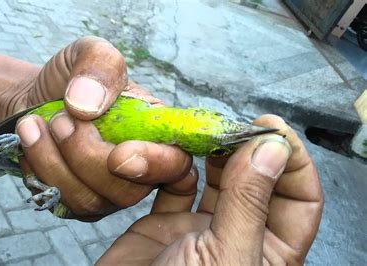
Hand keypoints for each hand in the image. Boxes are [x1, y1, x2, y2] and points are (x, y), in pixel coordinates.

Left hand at [0, 36, 191, 219]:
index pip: (176, 165)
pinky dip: (38, 168)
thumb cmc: (72, 79)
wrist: (33, 98)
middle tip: (60, 119)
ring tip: (34, 123)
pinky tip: (30, 138)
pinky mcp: (74, 202)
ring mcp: (105, 192)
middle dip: (87, 156)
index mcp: (155, 135)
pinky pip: (59, 201)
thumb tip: (87, 106)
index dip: (157, 166)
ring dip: (55, 161)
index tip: (118, 152)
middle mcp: (137, 172)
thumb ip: (99, 64)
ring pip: (90, 201)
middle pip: (129, 192)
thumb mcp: (90, 53)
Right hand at [99, 115, 323, 264]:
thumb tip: (273, 150)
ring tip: (196, 138)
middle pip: (255, 180)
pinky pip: (173, 186)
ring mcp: (200, 229)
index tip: (272, 130)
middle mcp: (238, 236)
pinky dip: (170, 169)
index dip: (292, 160)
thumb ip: (250, 203)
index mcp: (269, 252)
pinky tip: (168, 161)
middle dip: (243, 149)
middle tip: (228, 126)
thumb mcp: (226, 255)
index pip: (299, 198)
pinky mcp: (165, 224)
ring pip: (213, 179)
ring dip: (204, 156)